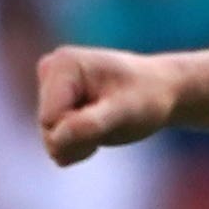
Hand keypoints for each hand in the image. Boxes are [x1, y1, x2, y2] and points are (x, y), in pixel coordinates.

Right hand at [36, 45, 175, 164]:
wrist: (160, 91)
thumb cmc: (146, 97)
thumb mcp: (125, 111)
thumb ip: (90, 124)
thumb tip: (56, 138)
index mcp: (62, 64)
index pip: (50, 120)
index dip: (78, 131)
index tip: (110, 116)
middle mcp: (50, 70)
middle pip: (47, 131)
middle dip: (80, 138)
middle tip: (111, 123)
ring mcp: (49, 87)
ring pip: (51, 140)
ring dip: (81, 143)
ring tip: (107, 123)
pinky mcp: (54, 103)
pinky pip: (56, 143)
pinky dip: (79, 145)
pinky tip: (98, 127)